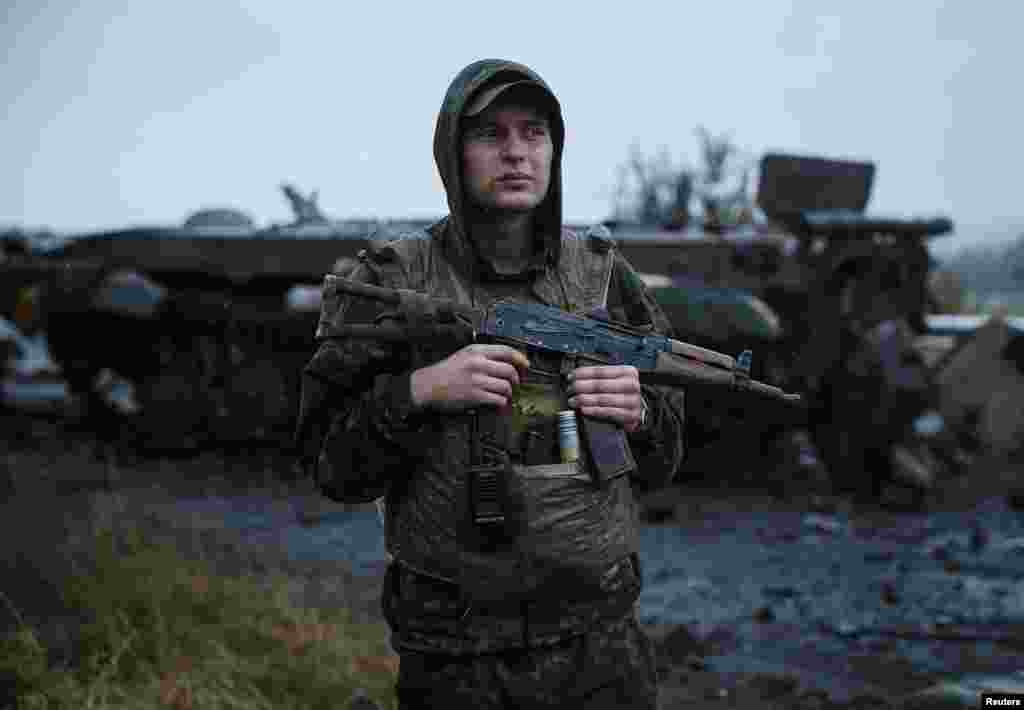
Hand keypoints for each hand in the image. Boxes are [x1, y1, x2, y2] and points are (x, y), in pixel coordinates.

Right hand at [410, 344, 528, 411]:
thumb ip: (483, 355)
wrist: (427, 384)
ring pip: (506, 386)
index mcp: (475, 351)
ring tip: (505, 395)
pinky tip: (498, 402)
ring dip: (509, 393)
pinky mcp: (474, 395)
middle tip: (516, 384)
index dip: (520, 358)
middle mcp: (477, 363)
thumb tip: (506, 361)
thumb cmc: (445, 371)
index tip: (526, 365)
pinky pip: (498, 399)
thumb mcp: (463, 355)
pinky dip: (501, 402)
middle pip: (509, 370)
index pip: (506, 351)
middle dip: (517, 379)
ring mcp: (476, 380)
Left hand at [567, 365, 643, 431]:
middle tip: (570, 389)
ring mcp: (632, 401)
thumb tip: (576, 377)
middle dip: (581, 387)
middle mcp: (631, 385)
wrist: (639, 408)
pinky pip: (608, 413)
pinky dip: (594, 411)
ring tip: (573, 400)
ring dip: (585, 400)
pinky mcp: (630, 415)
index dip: (583, 374)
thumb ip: (599, 377)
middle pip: (600, 385)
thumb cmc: (623, 392)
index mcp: (627, 372)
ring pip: (603, 399)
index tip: (571, 376)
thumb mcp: (615, 380)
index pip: (601, 371)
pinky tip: (584, 410)